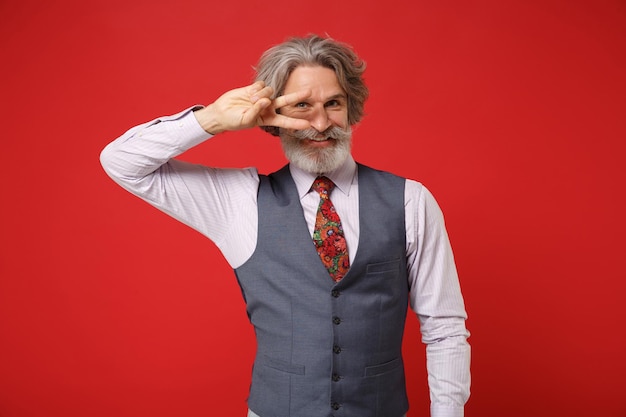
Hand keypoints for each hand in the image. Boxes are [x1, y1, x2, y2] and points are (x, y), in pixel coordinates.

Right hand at [194, 81, 310, 133]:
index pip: (285, 121)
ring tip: (250, 100)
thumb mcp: (246, 120)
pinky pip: (262, 85)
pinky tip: (249, 94)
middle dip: (297, 96)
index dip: (296, 123)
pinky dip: (255, 89)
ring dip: (260, 95)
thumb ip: (257, 111)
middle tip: (310, 92)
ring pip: (270, 91)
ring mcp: (262, 97)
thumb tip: (265, 100)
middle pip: (286, 101)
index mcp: (268, 119)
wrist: (222, 112)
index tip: (308, 125)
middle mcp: (268, 107)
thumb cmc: (233, 121)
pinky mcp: (255, 88)